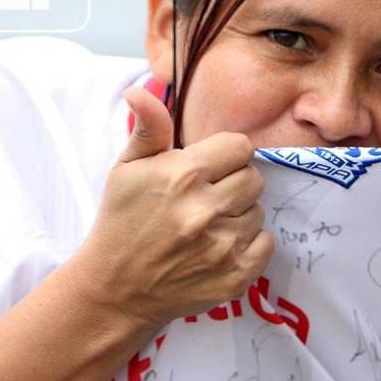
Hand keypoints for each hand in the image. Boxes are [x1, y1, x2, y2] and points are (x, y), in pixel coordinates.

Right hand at [76, 85, 274, 332]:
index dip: (225, 155)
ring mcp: (222, 247)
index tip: (209, 168)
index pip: (240, 147)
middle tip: (208, 197)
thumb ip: (148, 129)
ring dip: (239, 216)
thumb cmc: (121, 223)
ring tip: (208, 225)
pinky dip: (249, 245)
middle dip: (234, 183)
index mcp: (182, 175)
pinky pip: (266, 244)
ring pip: (258, 212)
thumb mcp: (126, 170)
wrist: (115, 290)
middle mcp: (206, 209)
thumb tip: (140, 90)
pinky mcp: (234, 277)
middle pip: (254, 178)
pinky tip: (219, 247)